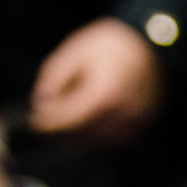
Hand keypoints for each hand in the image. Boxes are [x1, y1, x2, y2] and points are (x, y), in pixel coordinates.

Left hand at [28, 18, 161, 142]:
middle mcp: (121, 114)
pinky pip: (116, 139)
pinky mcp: (143, 125)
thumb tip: (42, 102)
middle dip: (61, 132)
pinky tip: (89, 124)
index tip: (32, 122)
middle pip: (83, 135)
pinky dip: (99, 136)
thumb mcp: (76, 52)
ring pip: (100, 141)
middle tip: (44, 126)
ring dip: (80, 136)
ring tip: (65, 125)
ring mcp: (135, 123)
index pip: (68, 119)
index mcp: (103, 94)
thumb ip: (55, 77)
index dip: (47, 123)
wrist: (154, 46)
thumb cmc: (113, 45)